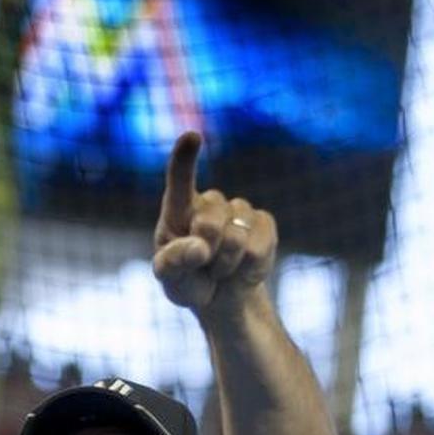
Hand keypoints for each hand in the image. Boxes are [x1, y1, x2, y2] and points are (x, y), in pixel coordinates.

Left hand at [152, 132, 276, 316]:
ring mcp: (239, 210)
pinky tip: (242, 268)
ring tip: (220, 270)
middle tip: (202, 268)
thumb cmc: (187, 282)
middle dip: (207, 254)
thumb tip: (200, 247)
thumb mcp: (170, 279)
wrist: (221, 297)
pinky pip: (257, 248)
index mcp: (179, 210)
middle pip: (209, 223)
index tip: (191, 137)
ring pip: (236, 238)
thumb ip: (175, 261)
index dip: (185, 159)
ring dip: (226, 266)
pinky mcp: (263, 224)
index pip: (180, 180)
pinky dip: (248, 269)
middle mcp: (209, 203)